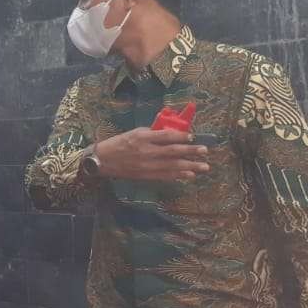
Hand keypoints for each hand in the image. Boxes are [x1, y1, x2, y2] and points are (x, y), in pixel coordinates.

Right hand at [93, 129, 209, 182]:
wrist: (102, 161)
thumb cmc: (118, 143)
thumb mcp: (134, 133)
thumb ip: (152, 132)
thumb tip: (172, 131)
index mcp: (142, 138)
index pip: (166, 136)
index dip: (181, 136)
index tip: (192, 136)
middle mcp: (146, 151)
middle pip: (173, 151)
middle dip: (191, 151)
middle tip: (205, 150)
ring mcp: (146, 165)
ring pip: (172, 166)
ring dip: (190, 166)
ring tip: (204, 166)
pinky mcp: (145, 175)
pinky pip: (165, 176)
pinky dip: (178, 176)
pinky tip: (190, 175)